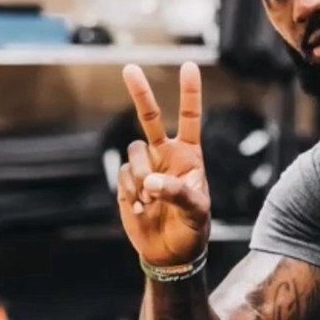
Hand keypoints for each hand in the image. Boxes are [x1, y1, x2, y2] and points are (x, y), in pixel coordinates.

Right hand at [117, 62, 209, 268]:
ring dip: (141, 175)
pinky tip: (141, 208)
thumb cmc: (191, 230)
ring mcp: (144, 168)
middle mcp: (165, 156)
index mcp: (189, 156)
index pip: (189, 119)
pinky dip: (131, 192)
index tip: (189, 66)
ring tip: (151, 200)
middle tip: (129, 68)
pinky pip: (123, 175)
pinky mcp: (127, 184)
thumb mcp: (196, 212)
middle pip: (149, 118)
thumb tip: (151, 180)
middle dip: (140, 93)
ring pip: (134, 152)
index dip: (189, 93)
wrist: (170, 253)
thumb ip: (177, 192)